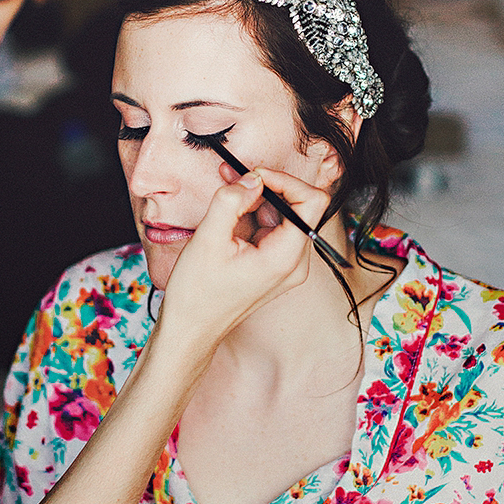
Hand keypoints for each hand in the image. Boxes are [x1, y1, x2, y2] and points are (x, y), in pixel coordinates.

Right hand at [158, 168, 330, 350]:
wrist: (191, 329)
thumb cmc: (198, 293)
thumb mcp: (209, 238)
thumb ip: (231, 200)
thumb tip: (253, 178)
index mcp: (287, 257)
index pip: (312, 201)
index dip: (285, 180)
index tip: (254, 175)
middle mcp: (295, 262)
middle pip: (298, 207)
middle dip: (266, 187)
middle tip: (233, 177)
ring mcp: (286, 266)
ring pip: (282, 216)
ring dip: (256, 200)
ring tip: (226, 192)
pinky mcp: (274, 266)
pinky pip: (271, 230)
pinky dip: (252, 216)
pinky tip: (228, 214)